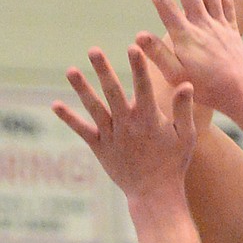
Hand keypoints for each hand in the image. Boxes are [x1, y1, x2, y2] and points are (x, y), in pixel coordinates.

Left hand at [53, 45, 195, 203]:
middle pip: (113, 92)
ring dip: (82, 89)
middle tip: (93, 50)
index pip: (143, 87)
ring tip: (70, 70)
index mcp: (149, 119)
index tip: (133, 47)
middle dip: (103, 70)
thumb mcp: (185, 137)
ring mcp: (112, 136)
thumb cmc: (173, 164)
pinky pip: (82, 131)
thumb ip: (183, 110)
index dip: (138, 67)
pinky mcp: (100, 148)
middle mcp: (127, 124)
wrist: (155, 194)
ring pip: (94, 108)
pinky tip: (55, 105)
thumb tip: (186, 84)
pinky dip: (69, 119)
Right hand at [137, 0, 242, 120]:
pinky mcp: (232, 30)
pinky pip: (227, 3)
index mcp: (185, 37)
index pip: (166, 6)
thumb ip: (158, 55)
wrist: (242, 94)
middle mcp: (202, 26)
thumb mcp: (176, 76)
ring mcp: (219, 26)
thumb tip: (138, 35)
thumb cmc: (206, 89)